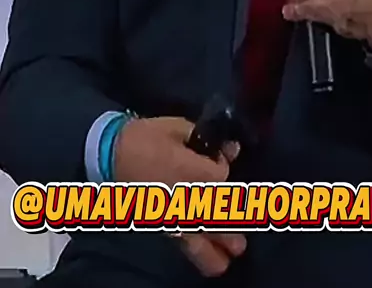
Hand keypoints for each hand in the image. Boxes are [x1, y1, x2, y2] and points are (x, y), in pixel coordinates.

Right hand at [114, 117, 245, 275]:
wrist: (109, 155)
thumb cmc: (145, 137)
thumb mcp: (177, 127)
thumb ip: (205, 138)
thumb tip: (231, 148)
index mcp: (189, 171)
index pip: (221, 175)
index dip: (222, 164)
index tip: (219, 155)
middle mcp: (185, 197)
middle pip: (218, 213)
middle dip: (234, 218)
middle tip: (245, 217)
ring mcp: (173, 214)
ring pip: (201, 237)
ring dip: (219, 244)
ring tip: (236, 250)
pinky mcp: (162, 223)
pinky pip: (183, 242)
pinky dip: (199, 252)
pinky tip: (214, 261)